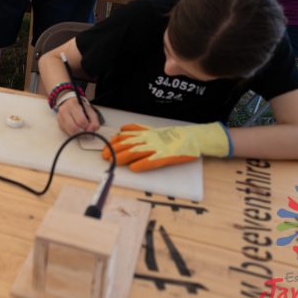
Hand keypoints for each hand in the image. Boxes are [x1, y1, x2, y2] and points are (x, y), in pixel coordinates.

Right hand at [55, 95, 100, 134]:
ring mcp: (59, 117)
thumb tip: (92, 130)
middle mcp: (64, 110)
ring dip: (77, 134)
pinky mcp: (59, 124)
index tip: (90, 126)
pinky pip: (67, 132)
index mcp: (73, 104)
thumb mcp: (90, 110)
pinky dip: (73, 133)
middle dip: (82, 132)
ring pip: (69, 131)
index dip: (87, 126)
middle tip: (86, 131)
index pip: (81, 120)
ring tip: (82, 131)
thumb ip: (94, 120)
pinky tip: (76, 129)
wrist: (68, 102)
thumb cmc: (80, 107)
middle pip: (73, 127)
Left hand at [101, 123, 231, 171]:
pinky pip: (152, 161)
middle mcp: (148, 140)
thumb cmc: (172, 136)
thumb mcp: (153, 130)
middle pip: (127, 145)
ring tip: (114, 162)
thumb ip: (137, 130)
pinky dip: (142, 164)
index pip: (124, 137)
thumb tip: (122, 129)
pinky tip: (134, 168)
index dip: (113, 144)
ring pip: (136, 152)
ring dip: (123, 157)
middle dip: (114, 151)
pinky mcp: (166, 157)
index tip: (105, 149)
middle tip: (105, 157)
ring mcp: (157, 148)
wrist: (192, 138)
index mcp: (145, 134)